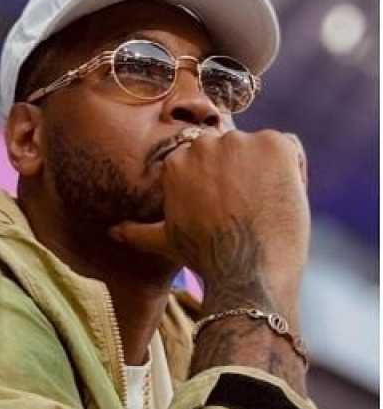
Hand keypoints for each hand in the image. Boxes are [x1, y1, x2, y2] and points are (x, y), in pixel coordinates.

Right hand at [110, 128, 308, 314]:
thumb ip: (138, 231)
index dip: (223, 184)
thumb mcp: (165, 241)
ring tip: (267, 207)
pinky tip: (284, 198)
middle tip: (250, 209)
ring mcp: (240, 142)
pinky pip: (291, 150)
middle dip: (244, 174)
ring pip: (263, 150)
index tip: (230, 208)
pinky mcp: (275, 145)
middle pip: (234, 151)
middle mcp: (205, 145)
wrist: (245, 266)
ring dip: (269, 172)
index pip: (209, 160)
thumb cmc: (206, 256)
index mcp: (177, 162)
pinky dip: (294, 170)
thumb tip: (113, 232)